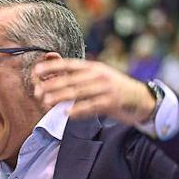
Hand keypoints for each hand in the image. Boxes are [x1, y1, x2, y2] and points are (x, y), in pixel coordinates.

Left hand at [32, 58, 156, 125]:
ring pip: (79, 92)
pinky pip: (91, 106)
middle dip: (52, 86)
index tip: (37, 70)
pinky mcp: (112, 102)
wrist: (141, 99)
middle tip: (38, 93)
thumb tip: (56, 79)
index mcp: (94, 67)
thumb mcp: (99, 77)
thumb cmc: (115, 90)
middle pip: (71, 80)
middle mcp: (99, 75)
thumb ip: (80, 78)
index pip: (69, 65)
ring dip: (61, 97)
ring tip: (47, 102)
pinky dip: (78, 110)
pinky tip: (67, 113)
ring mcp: (106, 88)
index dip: (52, 67)